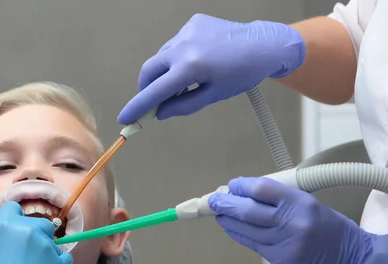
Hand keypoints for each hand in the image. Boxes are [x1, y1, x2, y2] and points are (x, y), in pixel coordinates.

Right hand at [0, 202, 72, 263]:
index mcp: (8, 225)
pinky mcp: (58, 260)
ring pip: (49, 238)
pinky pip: (62, 255)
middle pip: (36, 222)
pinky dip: (56, 260)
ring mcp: (46, 245)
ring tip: (34, 262)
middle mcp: (29, 230)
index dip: (10, 217)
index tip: (9, 227)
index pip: (12, 208)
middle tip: (23, 248)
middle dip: (31, 232)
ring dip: (43, 246)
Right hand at [118, 14, 304, 123]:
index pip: (155, 91)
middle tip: (153, 102)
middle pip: (149, 70)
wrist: (263, 45)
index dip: (137, 106)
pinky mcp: (193, 22)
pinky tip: (197, 61)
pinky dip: (178, 56)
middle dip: (146, 88)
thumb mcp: (212, 95)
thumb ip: (183, 105)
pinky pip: (176, 43)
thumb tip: (161, 112)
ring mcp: (187, 31)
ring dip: (164, 72)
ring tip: (184, 81)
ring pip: (162, 56)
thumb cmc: (242, 73)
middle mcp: (184, 45)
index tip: (124, 118)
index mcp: (191, 67)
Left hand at [208, 177, 387, 263]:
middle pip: (248, 210)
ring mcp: (285, 244)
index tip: (232, 185)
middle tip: (213, 200)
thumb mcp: (311, 204)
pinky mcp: (281, 261)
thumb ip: (281, 199)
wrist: (354, 260)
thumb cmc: (332, 228)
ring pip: (246, 230)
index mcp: (302, 203)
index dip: (242, 186)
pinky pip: (253, 244)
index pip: (262, 189)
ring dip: (228, 221)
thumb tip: (247, 193)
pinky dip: (239, 235)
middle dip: (226, 204)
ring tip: (218, 213)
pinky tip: (231, 228)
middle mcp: (292, 223)